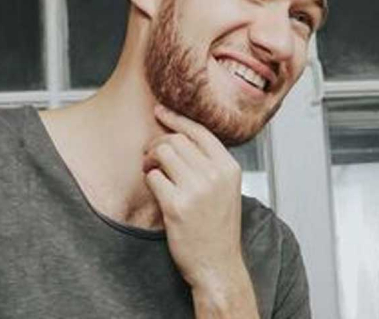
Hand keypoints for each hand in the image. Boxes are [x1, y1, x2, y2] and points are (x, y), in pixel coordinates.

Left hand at [143, 104, 245, 291]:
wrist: (218, 265)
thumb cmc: (218, 228)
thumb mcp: (226, 189)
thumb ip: (210, 163)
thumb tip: (180, 136)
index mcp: (229, 168)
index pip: (199, 131)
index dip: (176, 118)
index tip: (160, 111)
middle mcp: (215, 175)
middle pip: (176, 140)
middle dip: (158, 143)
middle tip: (151, 155)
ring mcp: (196, 190)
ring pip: (163, 152)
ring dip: (150, 158)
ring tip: (151, 170)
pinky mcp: (177, 205)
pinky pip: (153, 176)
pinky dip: (149, 179)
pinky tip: (155, 188)